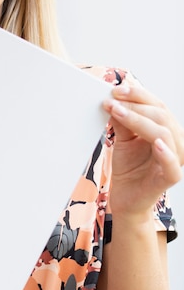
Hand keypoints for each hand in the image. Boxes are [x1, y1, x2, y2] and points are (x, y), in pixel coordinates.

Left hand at [102, 81, 183, 216]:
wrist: (126, 199)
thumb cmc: (128, 169)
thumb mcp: (123, 140)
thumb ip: (122, 121)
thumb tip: (114, 100)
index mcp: (167, 130)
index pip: (157, 106)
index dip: (138, 95)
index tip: (116, 90)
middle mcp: (175, 142)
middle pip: (161, 115)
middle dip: (136, 105)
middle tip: (113, 100)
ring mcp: (175, 160)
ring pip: (164, 133)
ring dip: (139, 120)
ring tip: (118, 113)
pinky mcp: (170, 178)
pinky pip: (172, 163)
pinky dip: (165, 152)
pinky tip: (154, 143)